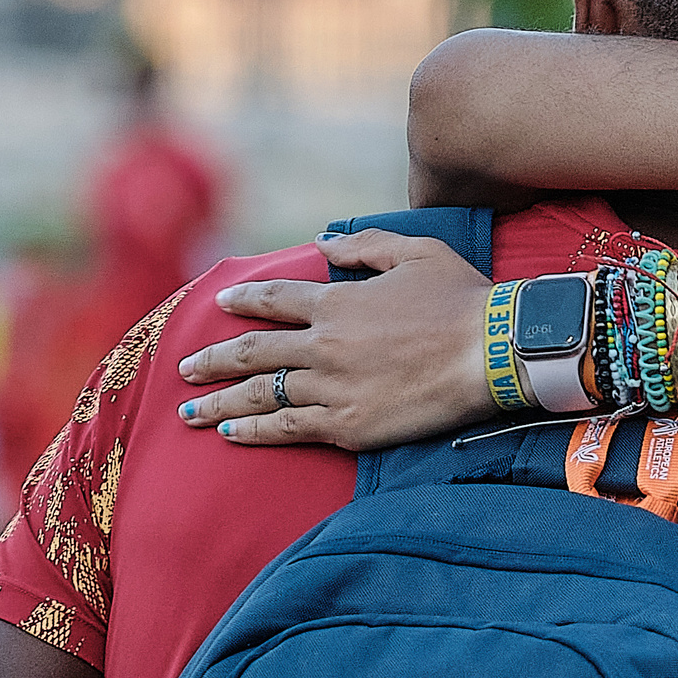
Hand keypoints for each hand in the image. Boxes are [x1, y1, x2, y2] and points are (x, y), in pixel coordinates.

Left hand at [174, 230, 493, 448]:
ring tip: (189, 410)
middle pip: (251, 353)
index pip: (274, 300)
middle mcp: (324, 346)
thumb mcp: (416, 252)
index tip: (220, 303)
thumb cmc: (462, 299)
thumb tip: (323, 243)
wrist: (494, 353)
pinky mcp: (350, 426)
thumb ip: (364, 245)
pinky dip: (256, 431)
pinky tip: (232, 434)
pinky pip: (289, 429)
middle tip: (184, 369)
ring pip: (260, 395)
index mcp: (337, 302)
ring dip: (219, 403)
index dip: (243, 300)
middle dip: (211, 360)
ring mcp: (332, 389)